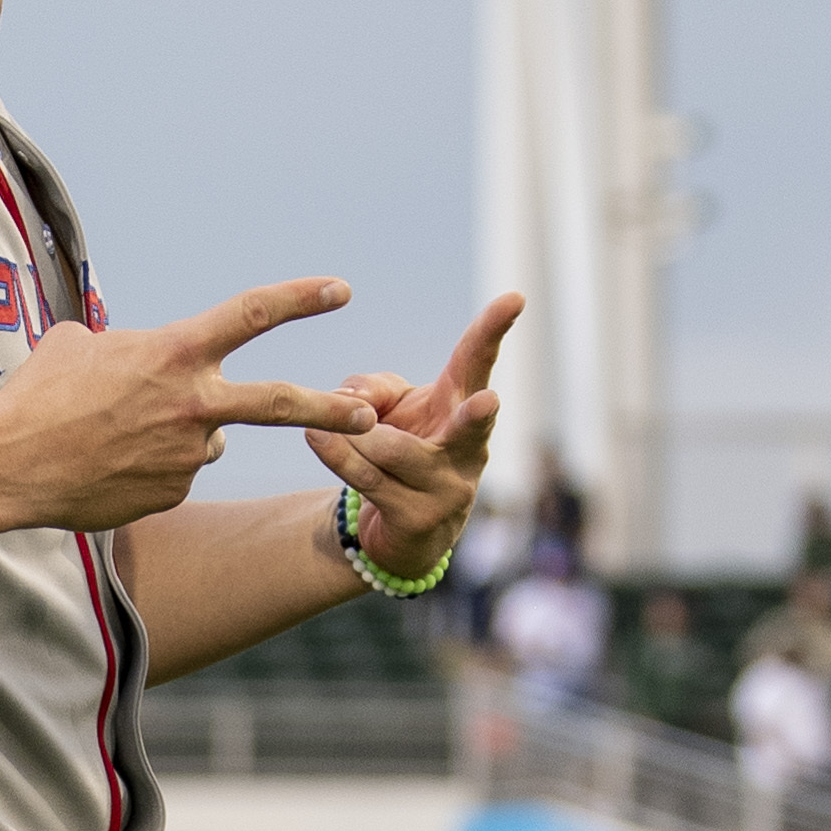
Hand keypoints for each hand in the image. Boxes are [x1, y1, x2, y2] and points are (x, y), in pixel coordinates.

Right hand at [0, 279, 374, 545]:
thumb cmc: (38, 395)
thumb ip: (124, 344)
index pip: (252, 314)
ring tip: (119, 435)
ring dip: (180, 434)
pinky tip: (110, 466)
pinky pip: (175, 474)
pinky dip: (151, 469)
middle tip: (366, 414)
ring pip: (206, 439)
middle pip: (279, 403)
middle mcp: (192, 404)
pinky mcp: (171, 494)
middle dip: (330, 409)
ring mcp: (185, 455)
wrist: (9, 463)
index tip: (339, 290)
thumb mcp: (77, 344)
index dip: (300, 298)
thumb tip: (127, 352)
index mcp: (174, 353)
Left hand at [301, 294, 519, 579]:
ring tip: (321, 427)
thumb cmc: (399, 450)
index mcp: (461, 407)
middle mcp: (467, 449)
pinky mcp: (417, 519)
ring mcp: (448, 488)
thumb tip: (351, 398)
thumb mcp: (388, 409)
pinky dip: (338, 456)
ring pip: (393, 450)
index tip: (515, 297)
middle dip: (476, 416)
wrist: (400, 533)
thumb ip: (372, 390)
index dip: (495, 330)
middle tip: (487, 402)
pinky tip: (315, 437)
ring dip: (354, 437)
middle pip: (471, 425)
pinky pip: (368, 479)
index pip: (478, 362)